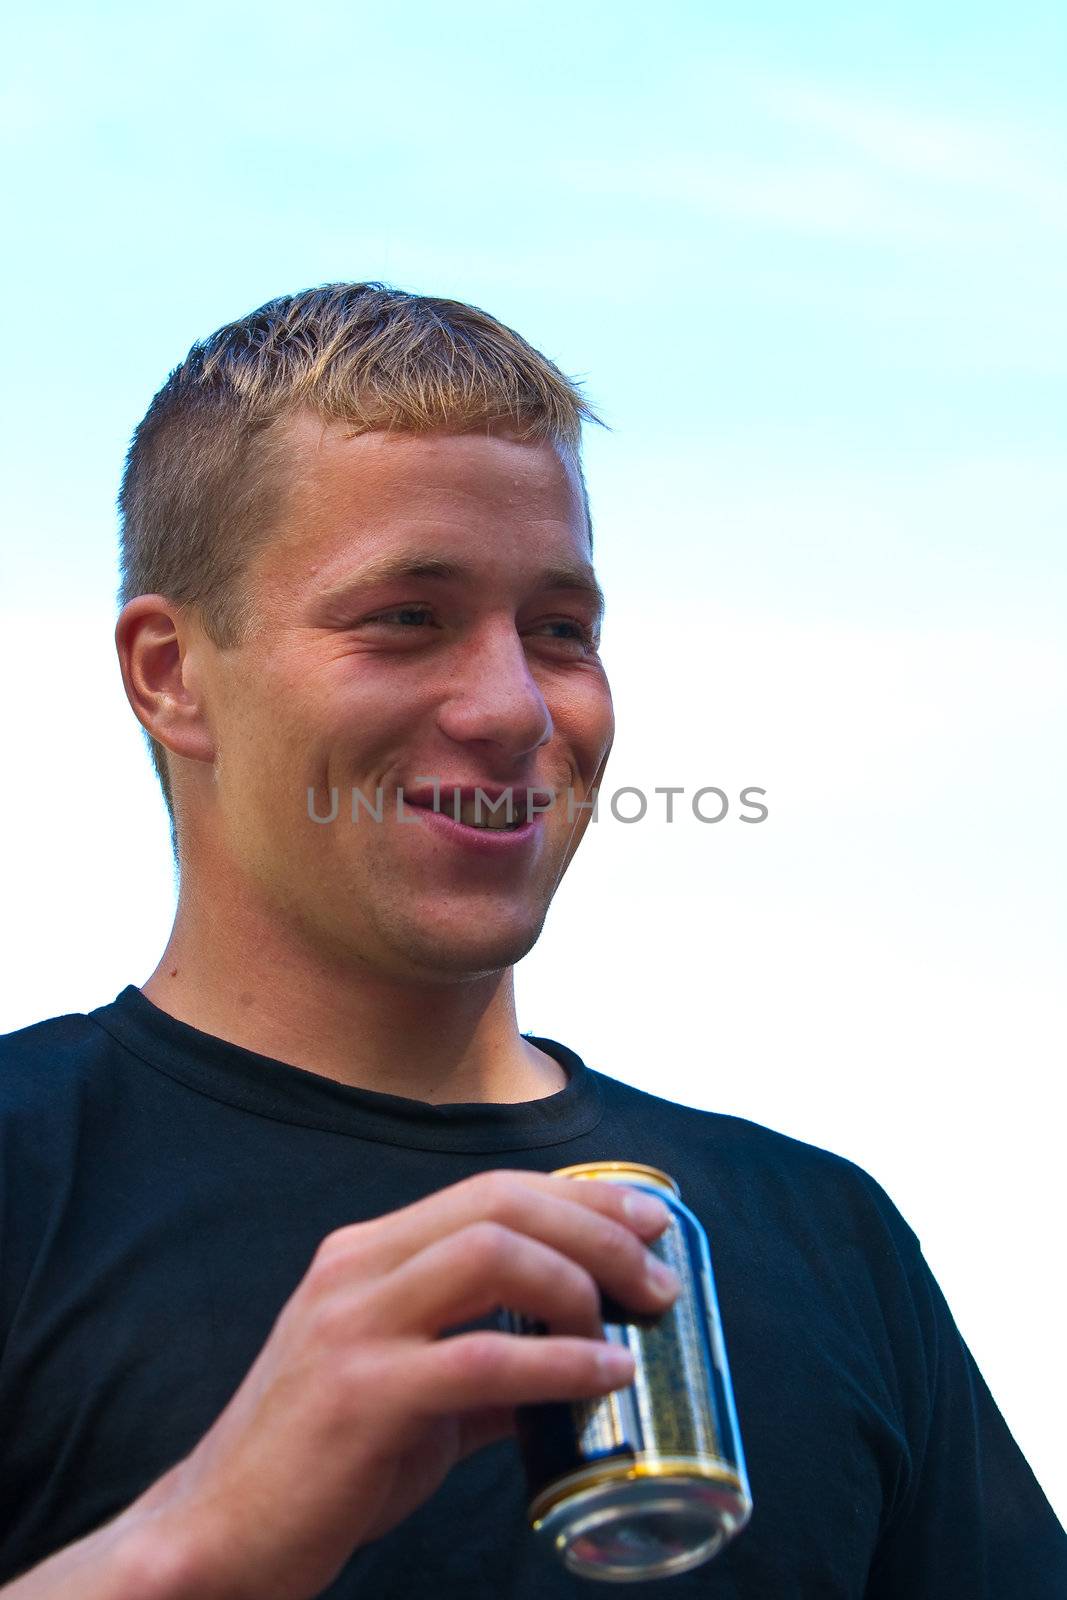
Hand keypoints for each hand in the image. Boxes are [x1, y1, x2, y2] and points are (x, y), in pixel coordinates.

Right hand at [130, 1169, 677, 1599]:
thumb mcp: (408, 1391)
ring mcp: (353, 1326)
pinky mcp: (360, 1395)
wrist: (221, 1533)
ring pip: (490, 1255)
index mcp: (367, 1254)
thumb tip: (577, 1366)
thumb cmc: (320, 1461)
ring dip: (580, 1282)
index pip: (490, 1192)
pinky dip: (560, 1362)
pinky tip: (605, 1378)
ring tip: (631, 1327)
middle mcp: (356, 1268)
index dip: (580, 1197)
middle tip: (658, 1276)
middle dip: (595, 1227)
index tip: (648, 1219)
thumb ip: (484, 1369)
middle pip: (499, 1205)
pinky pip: (482, 1360)